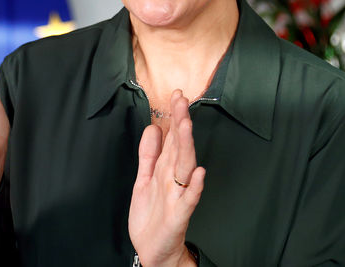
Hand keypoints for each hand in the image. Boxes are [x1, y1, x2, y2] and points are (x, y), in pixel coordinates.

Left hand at [128, 90, 205, 266]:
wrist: (154, 250)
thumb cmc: (152, 216)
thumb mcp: (144, 180)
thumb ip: (149, 155)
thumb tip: (154, 128)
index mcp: (166, 170)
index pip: (172, 138)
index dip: (174, 117)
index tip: (176, 94)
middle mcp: (175, 179)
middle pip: (180, 147)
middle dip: (180, 123)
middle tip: (181, 99)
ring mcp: (178, 196)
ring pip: (185, 167)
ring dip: (186, 145)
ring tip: (186, 124)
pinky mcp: (179, 215)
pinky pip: (189, 199)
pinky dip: (195, 186)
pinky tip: (199, 172)